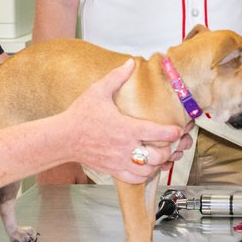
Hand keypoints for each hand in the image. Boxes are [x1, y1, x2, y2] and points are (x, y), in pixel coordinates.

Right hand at [64, 59, 187, 183]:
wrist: (63, 138)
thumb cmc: (80, 115)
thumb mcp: (98, 91)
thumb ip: (117, 77)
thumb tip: (130, 62)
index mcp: (126, 127)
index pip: (158, 133)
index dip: (173, 132)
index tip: (177, 130)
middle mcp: (125, 147)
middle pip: (158, 155)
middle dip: (169, 150)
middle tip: (170, 144)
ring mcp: (119, 161)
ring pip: (148, 169)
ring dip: (158, 164)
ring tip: (160, 156)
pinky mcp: (113, 170)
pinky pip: (135, 179)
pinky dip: (144, 174)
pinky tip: (145, 166)